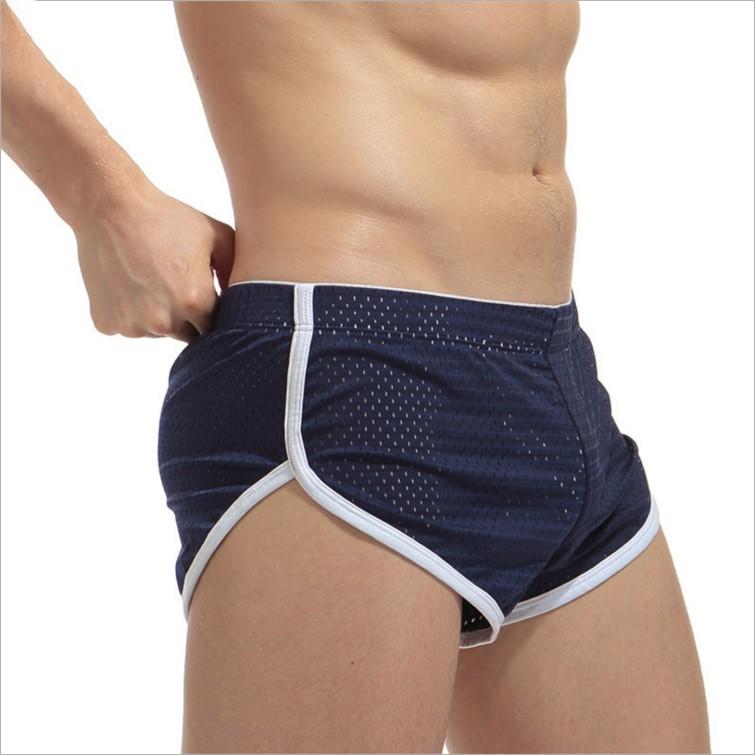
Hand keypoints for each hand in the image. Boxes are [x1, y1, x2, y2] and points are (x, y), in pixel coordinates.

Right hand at [73, 184, 234, 342]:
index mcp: (196, 304)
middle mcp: (164, 321)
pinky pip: (128, 327)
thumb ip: (238, 272)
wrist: (110, 207)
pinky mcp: (107, 324)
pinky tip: (130, 283)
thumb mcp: (217, 236)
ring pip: (157, 332)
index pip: (217, 327)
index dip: (214, 312)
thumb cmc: (168, 218)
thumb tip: (248, 300)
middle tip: (177, 284)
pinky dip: (130, 313)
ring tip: (151, 279)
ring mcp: (133, 325)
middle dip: (189, 318)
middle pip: (188, 335)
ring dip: (159, 316)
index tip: (207, 295)